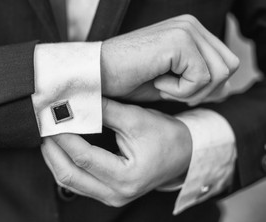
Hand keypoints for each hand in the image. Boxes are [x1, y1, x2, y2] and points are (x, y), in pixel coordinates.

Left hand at [41, 98, 191, 206]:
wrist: (185, 156)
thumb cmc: (166, 137)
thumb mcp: (137, 119)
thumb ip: (105, 110)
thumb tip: (75, 99)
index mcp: (126, 177)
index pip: (82, 156)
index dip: (63, 135)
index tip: (51, 117)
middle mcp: (116, 194)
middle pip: (68, 175)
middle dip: (51, 149)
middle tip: (42, 127)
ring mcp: (110, 198)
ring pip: (68, 182)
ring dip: (54, 158)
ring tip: (47, 136)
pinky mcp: (107, 195)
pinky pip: (76, 183)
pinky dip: (64, 165)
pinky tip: (59, 149)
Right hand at [101, 14, 238, 105]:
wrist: (98, 76)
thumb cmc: (127, 81)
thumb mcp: (171, 86)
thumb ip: (199, 85)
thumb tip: (226, 91)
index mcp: (190, 31)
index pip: (226, 63)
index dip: (205, 87)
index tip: (172, 88)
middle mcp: (191, 25)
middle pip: (228, 67)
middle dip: (202, 89)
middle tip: (168, 88)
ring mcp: (186, 30)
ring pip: (220, 73)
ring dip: (190, 90)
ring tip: (162, 84)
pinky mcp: (179, 41)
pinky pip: (201, 78)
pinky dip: (179, 90)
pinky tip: (157, 81)